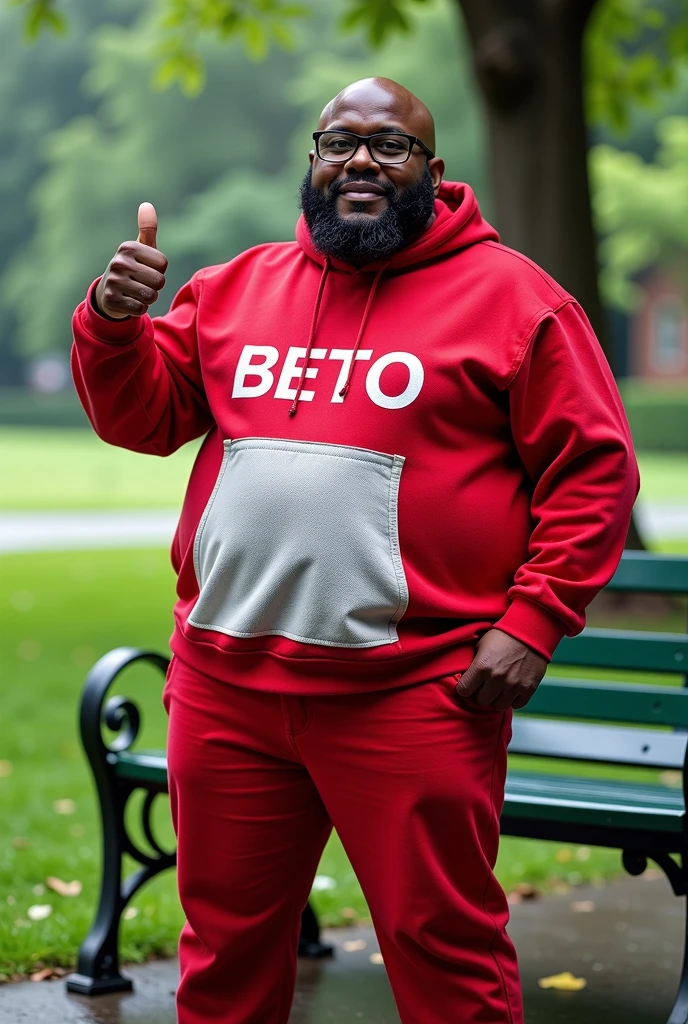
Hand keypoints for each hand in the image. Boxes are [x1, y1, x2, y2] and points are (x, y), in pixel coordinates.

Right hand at [95, 202, 167, 318]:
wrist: (108, 293)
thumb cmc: (132, 268)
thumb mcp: (141, 249)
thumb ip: (147, 229)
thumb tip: (147, 205)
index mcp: (128, 247)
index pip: (163, 264)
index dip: (159, 270)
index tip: (146, 269)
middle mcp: (119, 262)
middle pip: (159, 281)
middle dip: (155, 286)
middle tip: (141, 283)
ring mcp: (113, 281)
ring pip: (151, 296)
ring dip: (148, 298)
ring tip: (136, 292)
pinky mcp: (111, 300)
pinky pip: (141, 309)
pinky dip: (139, 309)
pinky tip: (129, 301)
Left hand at [455, 628, 546, 710]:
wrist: (530, 629)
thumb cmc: (503, 634)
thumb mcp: (481, 644)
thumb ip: (473, 663)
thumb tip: (465, 677)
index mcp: (482, 666)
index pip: (464, 690)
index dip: (465, 687)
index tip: (468, 684)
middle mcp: (497, 678)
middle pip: (481, 701)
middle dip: (480, 694)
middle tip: (484, 686)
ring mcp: (514, 685)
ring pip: (498, 706)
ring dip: (496, 698)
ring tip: (498, 688)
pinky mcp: (528, 688)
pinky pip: (516, 705)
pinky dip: (512, 699)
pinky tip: (510, 689)